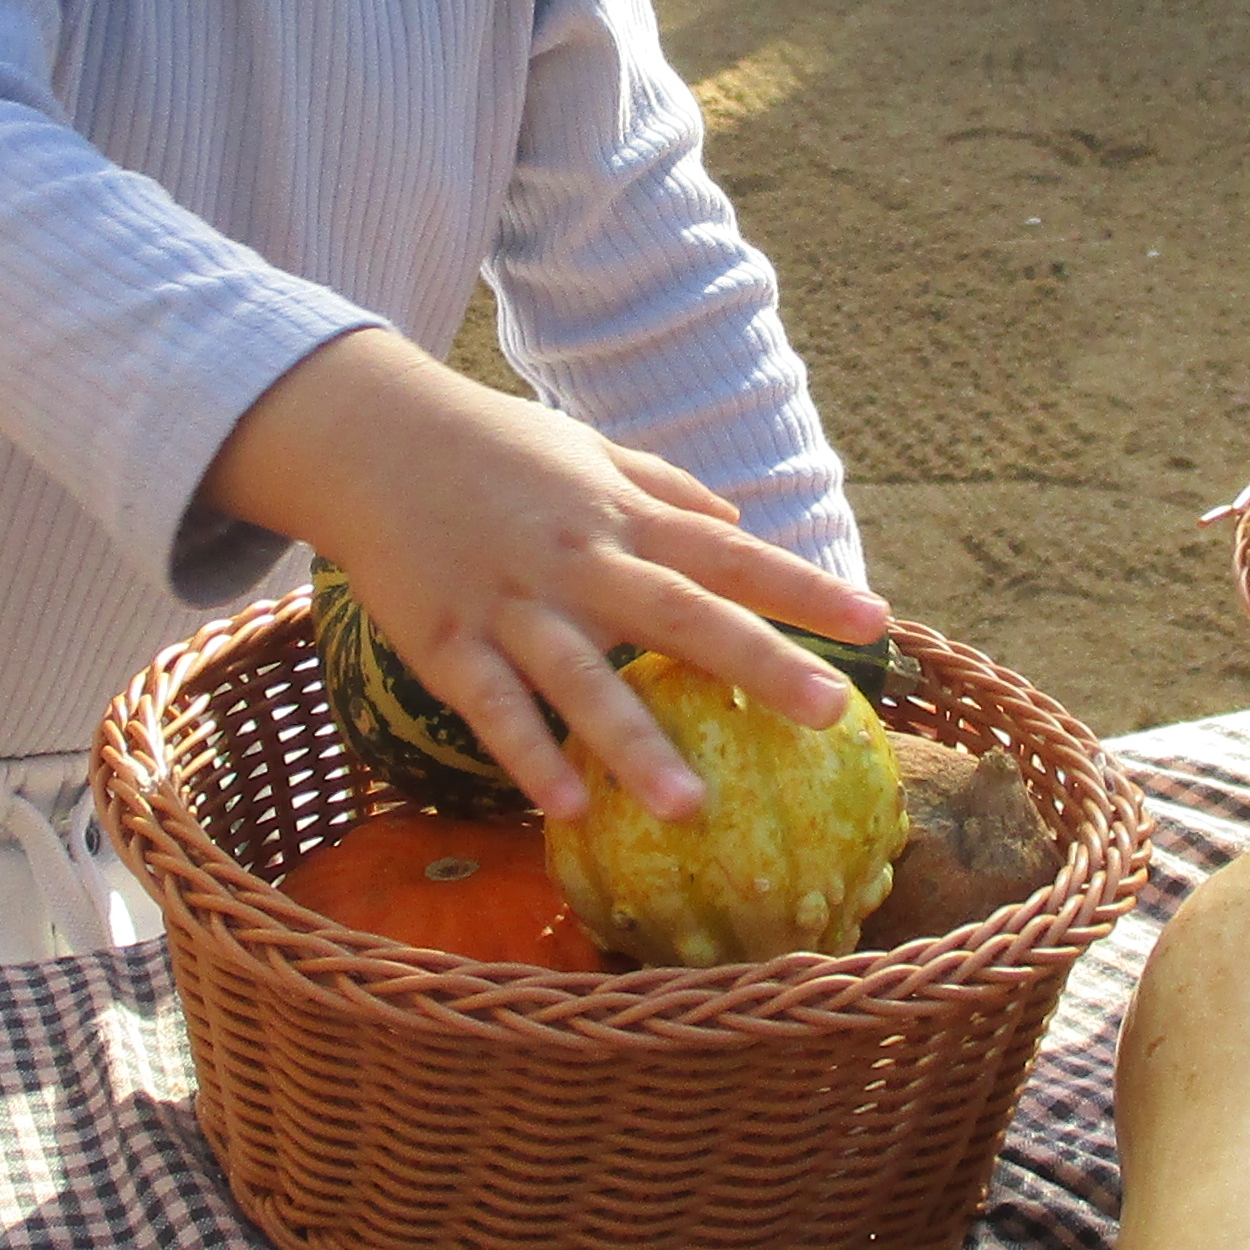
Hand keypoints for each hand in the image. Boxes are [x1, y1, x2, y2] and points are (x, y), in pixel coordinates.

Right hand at [202, 328, 883, 823]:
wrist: (371, 438)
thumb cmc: (492, 450)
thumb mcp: (588, 452)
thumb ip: (666, 489)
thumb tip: (740, 522)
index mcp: (624, 516)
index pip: (732, 555)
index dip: (805, 590)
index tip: (878, 626)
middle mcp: (580, 560)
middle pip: (681, 615)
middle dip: (758, 662)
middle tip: (829, 712)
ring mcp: (512, 605)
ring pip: (583, 681)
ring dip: (637, 745)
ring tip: (693, 811)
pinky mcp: (447, 642)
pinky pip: (494, 708)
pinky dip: (527, 754)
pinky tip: (564, 806)